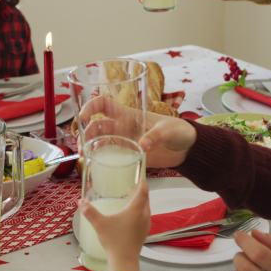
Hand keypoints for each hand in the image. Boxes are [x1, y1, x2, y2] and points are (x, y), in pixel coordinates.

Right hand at [78, 96, 195, 167]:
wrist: (187, 148)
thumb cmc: (178, 131)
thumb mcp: (167, 130)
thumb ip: (155, 136)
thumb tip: (142, 145)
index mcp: (129, 115)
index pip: (104, 105)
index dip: (91, 106)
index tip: (83, 116)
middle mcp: (123, 127)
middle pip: (97, 126)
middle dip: (86, 133)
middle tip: (83, 145)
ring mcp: (125, 142)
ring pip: (101, 142)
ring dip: (90, 147)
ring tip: (85, 157)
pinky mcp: (130, 156)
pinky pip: (111, 157)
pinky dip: (101, 160)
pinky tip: (96, 166)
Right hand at [79, 180, 149, 270]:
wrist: (124, 260)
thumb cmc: (115, 241)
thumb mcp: (99, 224)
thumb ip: (89, 212)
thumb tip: (81, 202)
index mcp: (135, 210)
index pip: (143, 191)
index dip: (142, 183)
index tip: (141, 177)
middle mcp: (143, 216)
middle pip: (146, 199)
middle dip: (141, 192)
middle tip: (134, 187)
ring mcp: (145, 225)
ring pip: (146, 209)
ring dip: (141, 203)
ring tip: (132, 200)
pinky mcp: (144, 233)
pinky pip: (144, 218)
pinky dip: (140, 213)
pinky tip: (131, 217)